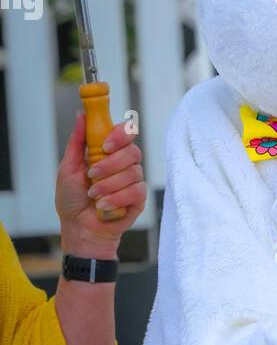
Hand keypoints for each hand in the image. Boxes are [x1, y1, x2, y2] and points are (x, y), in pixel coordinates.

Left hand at [56, 113, 146, 258]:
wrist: (79, 228)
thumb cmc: (72, 200)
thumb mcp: (68, 168)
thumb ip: (77, 142)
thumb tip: (81, 115)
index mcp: (109, 153)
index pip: (126, 133)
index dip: (120, 135)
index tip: (106, 145)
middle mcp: (124, 164)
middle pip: (132, 151)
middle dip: (111, 164)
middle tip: (93, 174)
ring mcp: (133, 181)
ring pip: (133, 172)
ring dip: (108, 185)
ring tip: (93, 195)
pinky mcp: (139, 199)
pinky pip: (136, 191)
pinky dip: (117, 198)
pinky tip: (104, 205)